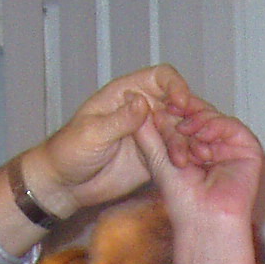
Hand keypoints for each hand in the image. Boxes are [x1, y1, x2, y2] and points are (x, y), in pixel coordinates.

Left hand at [25, 64, 193, 215]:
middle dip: (192, 119)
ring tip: (193, 158)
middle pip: (179, 106)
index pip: (161, 79)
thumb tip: (142, 102)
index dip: (176, 86)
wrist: (66, 184)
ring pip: (182, 131)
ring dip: (192, 142)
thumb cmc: (69, 151)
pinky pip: (177, 154)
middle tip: (199, 137)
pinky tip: (192, 167)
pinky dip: (188, 158)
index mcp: (127, 94)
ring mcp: (151, 134)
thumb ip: (119, 120)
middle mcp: (143, 110)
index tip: (183, 104)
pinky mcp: (155, 157)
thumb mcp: (92, 133)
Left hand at [135, 93, 262, 263]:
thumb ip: (146, 132)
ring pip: (214, 117)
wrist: (202, 218)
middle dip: (185, 112)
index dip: (174, 107)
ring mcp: (231, 146)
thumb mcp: (156, 157)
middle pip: (200, 113)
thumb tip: (136, 102)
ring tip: (186, 134)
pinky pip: (233, 126)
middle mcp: (213, 144)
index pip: (185, 117)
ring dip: (197, 122)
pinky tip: (202, 133)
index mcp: (194, 146)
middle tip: (172, 109)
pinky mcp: (249, 149)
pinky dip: (216, 125)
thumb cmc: (182, 199)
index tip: (160, 103)